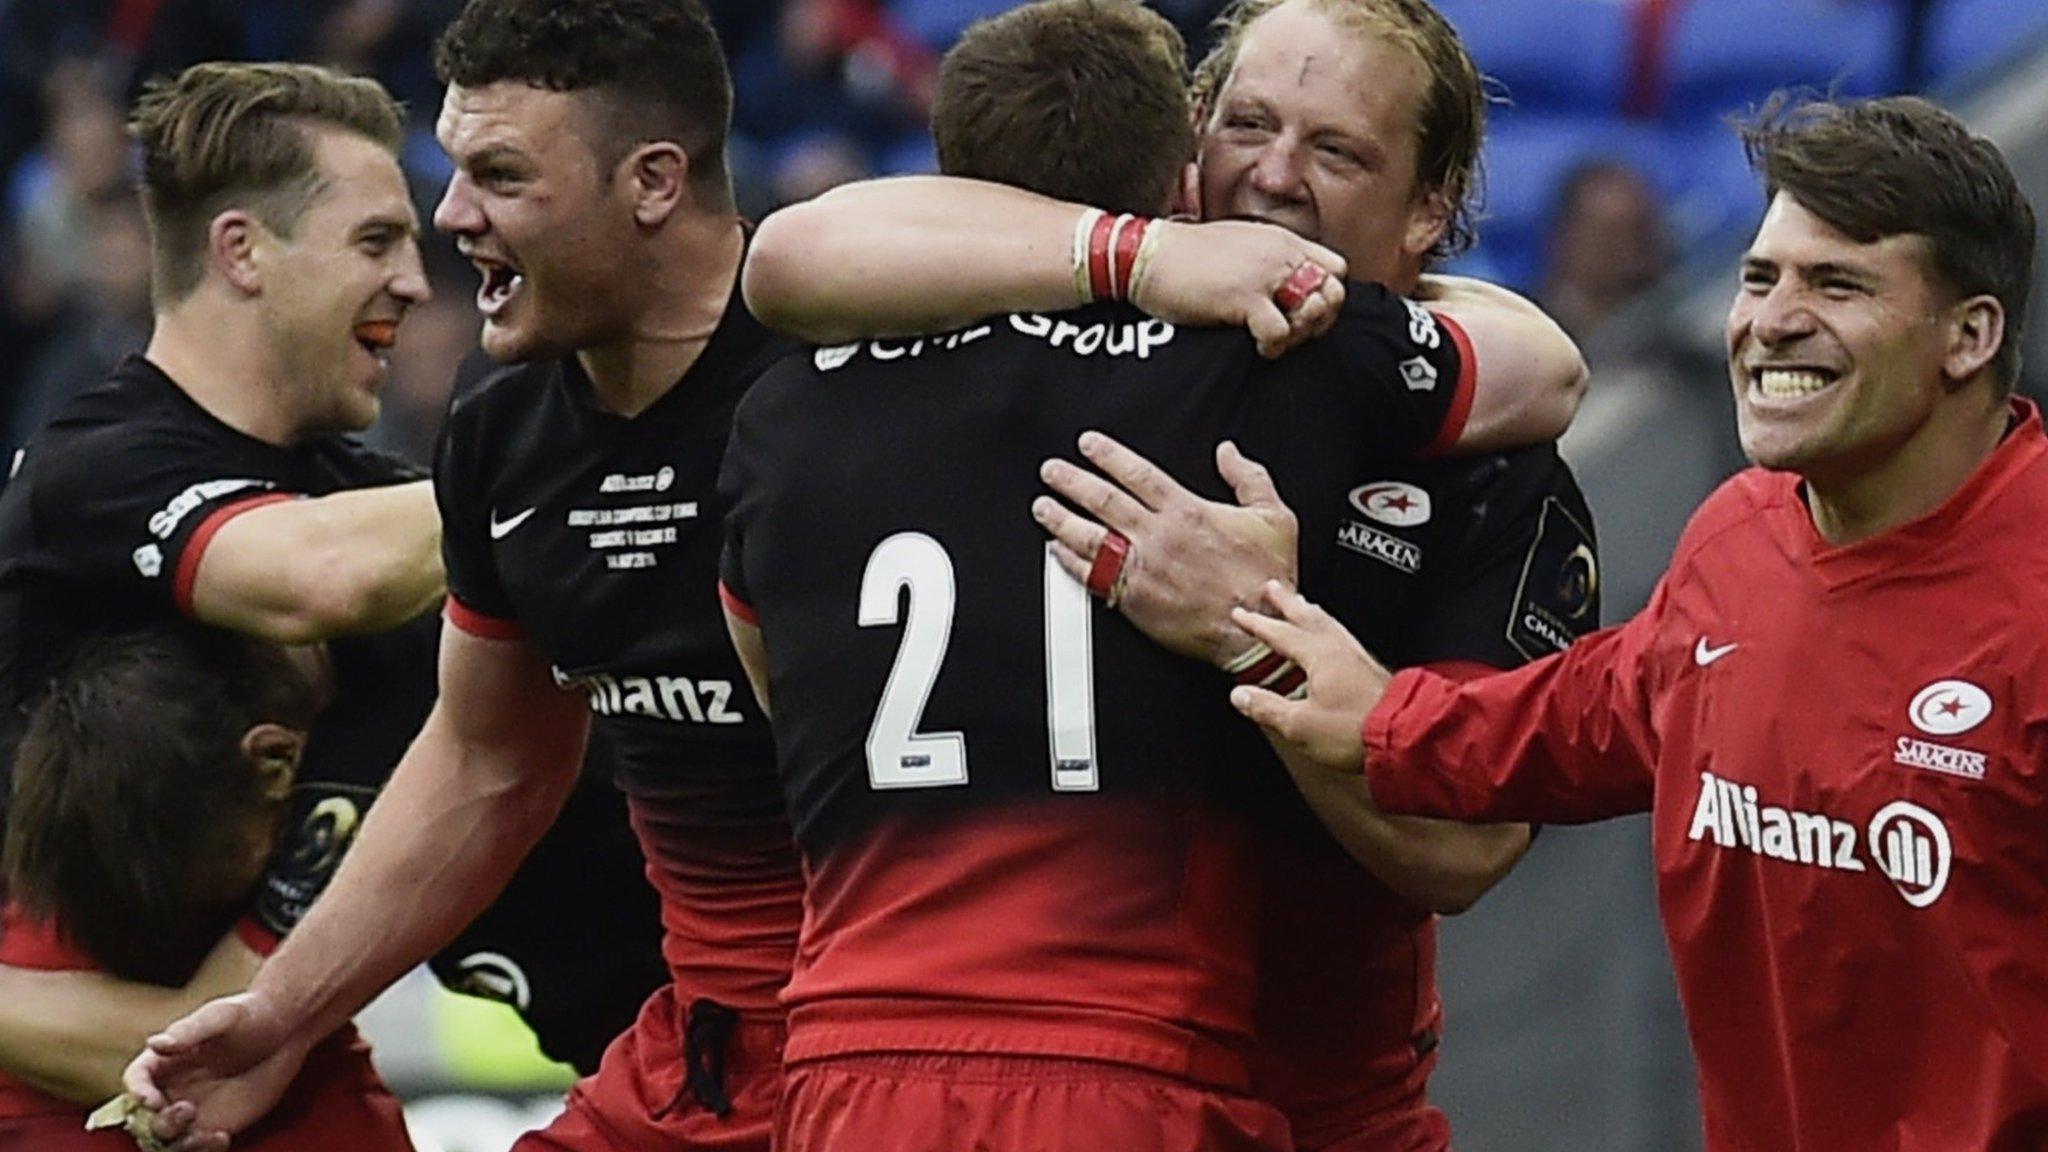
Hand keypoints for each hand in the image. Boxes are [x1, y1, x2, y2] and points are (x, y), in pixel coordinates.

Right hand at [123, 992, 311, 1145]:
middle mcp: (171, 1088)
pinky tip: (223, 1137)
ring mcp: (191, 1110)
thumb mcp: (222, 1017)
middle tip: (188, 1110)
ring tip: (208, 1133)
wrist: (287, 1031)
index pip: (136, 1080)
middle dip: (161, 1122)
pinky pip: (197, 1148)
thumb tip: (154, 1042)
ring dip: (180, 1144)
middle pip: (146, 1118)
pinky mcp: (214, 1125)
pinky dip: (204, 1150)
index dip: (138, 1093)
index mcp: (164, 1060)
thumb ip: (189, 1031)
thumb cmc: (251, 1015)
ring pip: (168, 1141)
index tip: (154, 1101)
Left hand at [1035, 435, 1297, 666]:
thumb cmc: (1265, 579)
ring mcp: (1143, 568)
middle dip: (1071, 481)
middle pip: (1103, 500)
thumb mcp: (1274, 516)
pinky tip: (1056, 551)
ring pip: (1090, 536)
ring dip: (1060, 519)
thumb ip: (1249, 477)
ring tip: (1042, 506)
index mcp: (1187, 512)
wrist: (1257, 630)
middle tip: (1051, 471)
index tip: (1087, 445)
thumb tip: (1229, 452)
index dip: (1108, 455)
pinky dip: (1070, 562)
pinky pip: (1092, 576)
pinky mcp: (1134, 600)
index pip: (1137, 473)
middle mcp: (1159, 537)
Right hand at [1129, 219, 1345, 357]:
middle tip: (1293, 332)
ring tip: (1275, 339)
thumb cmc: (1184, 257)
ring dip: (1299, 333)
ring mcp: (1264, 274)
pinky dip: (1274, 346)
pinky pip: (1281, 331)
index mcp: (1281, 240)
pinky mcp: (1244, 297)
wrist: (1146, 256)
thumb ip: (1267, 262)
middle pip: (1334, 292)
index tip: (1304, 312)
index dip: (1328, 295)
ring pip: (1315, 311)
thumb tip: (1283, 291)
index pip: (1336, 267)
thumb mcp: (1238, 247)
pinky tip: (1257, 345)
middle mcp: (1280, 252)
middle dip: (1320, 319)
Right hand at [1228, 581, 1392, 772]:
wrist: (1404, 736)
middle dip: (1287, 602)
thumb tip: (1240, 696)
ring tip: (1302, 604)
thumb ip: (1267, 708)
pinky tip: (1333, 637)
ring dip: (1310, 611)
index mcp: (1318, 656)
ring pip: (1329, 624)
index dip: (1258, 624)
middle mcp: (1338, 649)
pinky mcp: (1370, 669)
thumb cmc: (1353, 730)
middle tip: (1273, 587)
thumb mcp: (1299, 725)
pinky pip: (1343, 637)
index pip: (1280, 634)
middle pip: (1308, 617)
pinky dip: (1330, 628)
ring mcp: (1357, 657)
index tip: (1241, 613)